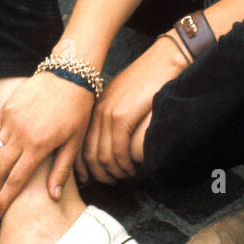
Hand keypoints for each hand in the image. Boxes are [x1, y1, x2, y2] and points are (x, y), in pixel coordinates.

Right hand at [0, 73, 94, 215]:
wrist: (68, 75)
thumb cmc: (76, 109)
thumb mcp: (74, 142)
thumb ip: (61, 171)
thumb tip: (52, 196)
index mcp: (38, 146)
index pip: (15, 181)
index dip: (4, 200)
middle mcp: (20, 135)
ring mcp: (10, 120)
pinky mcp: (6, 109)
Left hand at [79, 35, 186, 183]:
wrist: (163, 60)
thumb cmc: (148, 80)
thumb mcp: (124, 98)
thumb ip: (114, 117)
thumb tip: (112, 144)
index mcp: (95, 107)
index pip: (80, 144)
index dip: (84, 167)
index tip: (91, 179)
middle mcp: (97, 110)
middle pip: (88, 154)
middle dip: (99, 174)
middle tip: (112, 182)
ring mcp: (108, 113)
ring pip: (103, 156)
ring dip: (115, 172)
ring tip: (126, 176)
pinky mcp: (122, 116)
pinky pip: (118, 150)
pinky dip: (125, 164)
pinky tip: (133, 167)